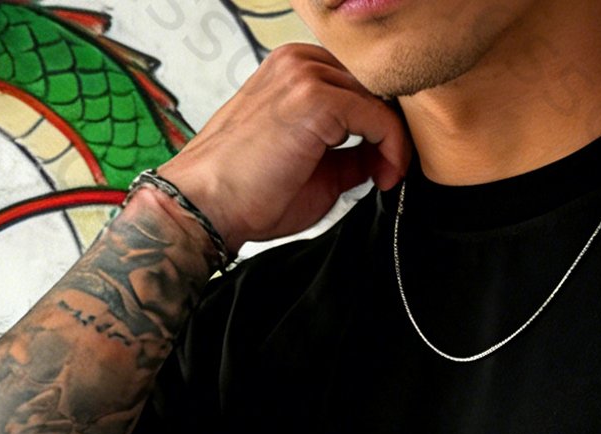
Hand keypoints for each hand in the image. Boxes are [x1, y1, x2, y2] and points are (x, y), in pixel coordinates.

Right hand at [158, 43, 413, 251]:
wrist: (208, 204)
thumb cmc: (249, 193)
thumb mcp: (315, 170)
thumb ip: (350, 154)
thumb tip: (383, 155)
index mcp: (292, 70)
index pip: (357, 81)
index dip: (379, 122)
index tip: (383, 166)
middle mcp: (297, 62)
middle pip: (371, 85)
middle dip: (390, 129)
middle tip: (388, 172)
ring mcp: (303, 75)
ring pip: (378, 96)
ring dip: (392, 140)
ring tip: (383, 178)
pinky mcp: (314, 97)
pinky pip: (377, 114)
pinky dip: (391, 147)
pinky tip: (381, 177)